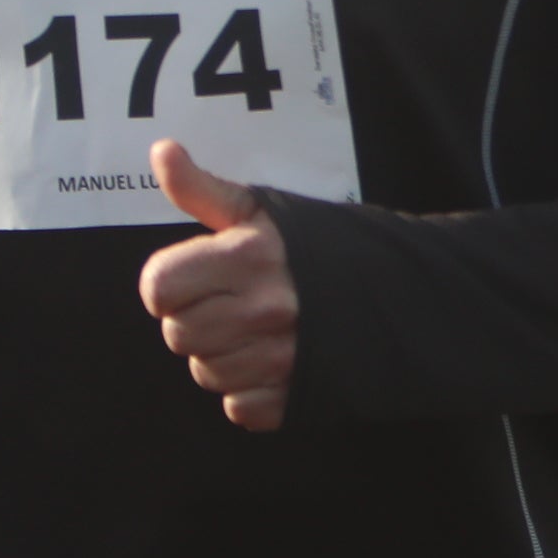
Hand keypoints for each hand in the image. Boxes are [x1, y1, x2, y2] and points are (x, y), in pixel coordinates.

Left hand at [138, 140, 296, 430]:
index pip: (158, 288)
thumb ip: (202, 188)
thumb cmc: (317, 248)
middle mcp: (262, 309)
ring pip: (204, 373)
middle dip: (194, 318)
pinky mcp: (294, 398)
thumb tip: (160, 150)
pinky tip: (271, 362)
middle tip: (228, 303)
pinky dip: (249, 390)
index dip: (168, 283)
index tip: (195, 277)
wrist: (399, 294)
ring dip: (220, 356)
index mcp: (247, 258)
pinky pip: (237, 407)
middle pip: (176, 335)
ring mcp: (279, 359)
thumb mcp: (260, 211)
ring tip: (253, 331)